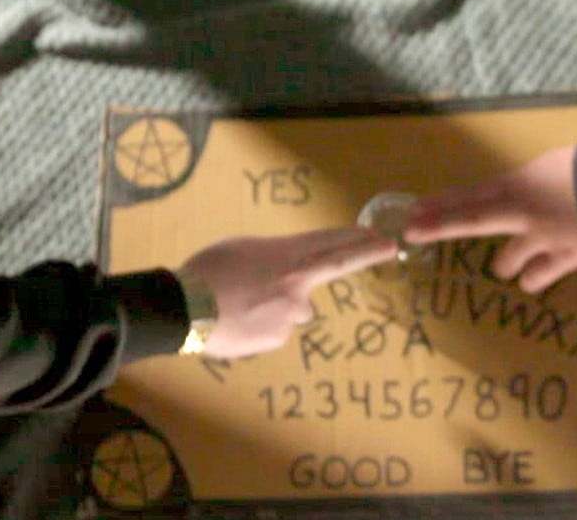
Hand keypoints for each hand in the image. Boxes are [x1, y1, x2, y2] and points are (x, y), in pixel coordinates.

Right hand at [178, 226, 397, 359]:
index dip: (361, 240)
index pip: (333, 245)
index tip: (387, 238)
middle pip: (334, 266)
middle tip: (389, 246)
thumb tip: (287, 277)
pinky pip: (274, 330)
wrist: (186, 308)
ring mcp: (290, 314)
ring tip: (240, 304)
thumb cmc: (208, 271)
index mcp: (287, 256)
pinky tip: (236, 323)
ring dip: (276, 306)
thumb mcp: (242, 250)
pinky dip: (259, 326)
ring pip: (293, 309)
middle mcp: (297, 284)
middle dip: (365, 252)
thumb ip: (273, 260)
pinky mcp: (278, 338)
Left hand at [403, 144, 576, 293]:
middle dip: (438, 225)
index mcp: (518, 186)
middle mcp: (521, 214)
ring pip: (503, 265)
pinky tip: (537, 270)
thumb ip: (521, 186)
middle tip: (411, 230)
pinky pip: (534, 280)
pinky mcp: (563, 260)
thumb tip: (508, 198)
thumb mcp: (544, 167)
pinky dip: (532, 276)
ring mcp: (540, 240)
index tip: (411, 211)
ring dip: (506, 262)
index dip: (439, 205)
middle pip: (471, 221)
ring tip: (519, 254)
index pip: (469, 196)